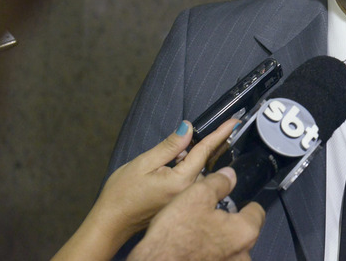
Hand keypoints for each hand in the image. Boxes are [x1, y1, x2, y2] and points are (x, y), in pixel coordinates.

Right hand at [53, 118, 238, 259]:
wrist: (111, 224)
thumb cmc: (123, 194)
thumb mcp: (144, 163)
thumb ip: (169, 146)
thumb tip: (188, 128)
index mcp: (182, 180)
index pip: (205, 151)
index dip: (220, 134)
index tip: (234, 122)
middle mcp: (190, 192)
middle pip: (204, 161)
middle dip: (196, 148)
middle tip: (174, 147)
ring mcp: (188, 200)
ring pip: (197, 171)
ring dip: (188, 160)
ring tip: (162, 164)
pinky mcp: (183, 204)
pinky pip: (191, 180)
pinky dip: (184, 170)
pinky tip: (165, 172)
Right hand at [128, 167, 264, 260]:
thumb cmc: (177, 233)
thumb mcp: (196, 196)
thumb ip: (219, 183)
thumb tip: (231, 175)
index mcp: (246, 232)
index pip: (257, 211)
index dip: (242, 202)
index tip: (227, 201)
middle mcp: (244, 255)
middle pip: (242, 230)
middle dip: (228, 222)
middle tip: (207, 215)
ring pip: (229, 247)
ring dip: (218, 240)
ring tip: (196, 232)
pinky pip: (217, 258)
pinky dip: (209, 253)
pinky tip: (191, 247)